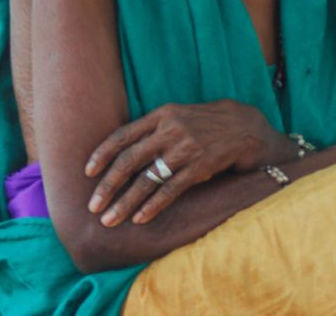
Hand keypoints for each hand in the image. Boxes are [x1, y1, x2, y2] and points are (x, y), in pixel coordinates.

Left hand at [85, 99, 294, 226]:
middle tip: (93, 206)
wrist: (249, 127)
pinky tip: (140, 218)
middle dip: (107, 185)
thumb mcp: (181, 117)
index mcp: (163, 114)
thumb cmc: (210, 123)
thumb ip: (156, 129)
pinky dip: (153, 205)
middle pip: (129, 159)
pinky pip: (171, 189)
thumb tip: (124, 152)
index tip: (87, 173)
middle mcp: (171, 129)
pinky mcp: (201, 165)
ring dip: (125, 202)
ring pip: (147, 179)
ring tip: (110, 220)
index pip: (123, 135)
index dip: (102, 154)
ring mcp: (186, 147)